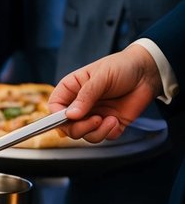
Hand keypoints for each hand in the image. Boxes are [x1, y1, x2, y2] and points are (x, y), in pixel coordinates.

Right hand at [48, 43, 162, 142]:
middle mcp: (81, 105)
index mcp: (72, 90)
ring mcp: (95, 116)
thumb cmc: (122, 66)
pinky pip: (103, 137)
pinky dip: (108, 133)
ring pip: (85, 135)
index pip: (54, 108)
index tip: (68, 118)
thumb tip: (71, 115)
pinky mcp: (110, 124)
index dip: (56, 117)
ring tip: (110, 120)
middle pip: (68, 127)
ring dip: (96, 132)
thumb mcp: (102, 76)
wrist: (148, 72)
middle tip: (95, 120)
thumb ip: (86, 95)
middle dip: (80, 128)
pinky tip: (116, 121)